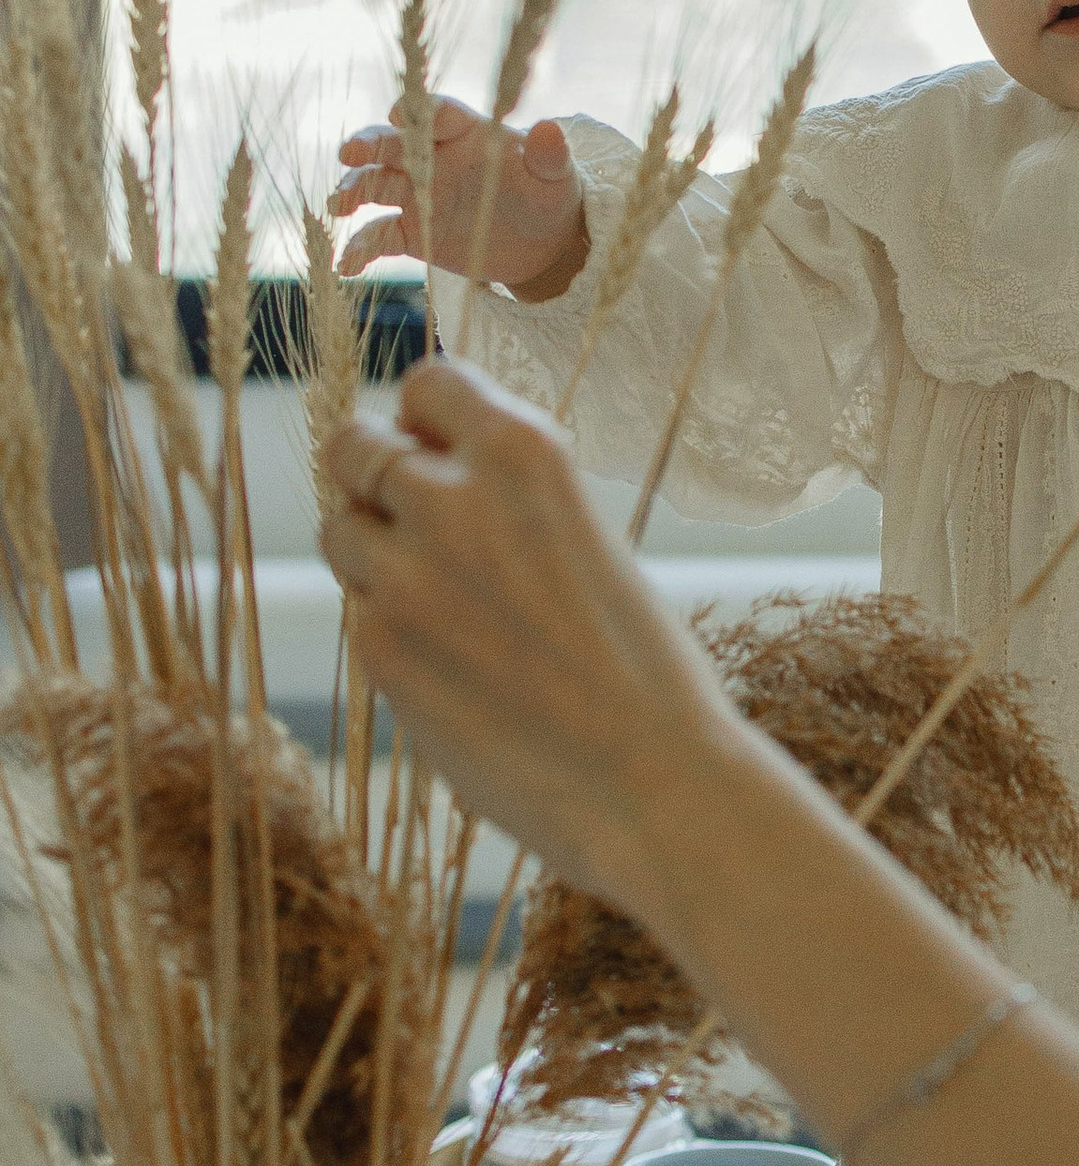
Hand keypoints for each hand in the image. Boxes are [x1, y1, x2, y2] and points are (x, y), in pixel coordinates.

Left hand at [321, 361, 733, 911]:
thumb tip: (419, 470)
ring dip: (375, 553)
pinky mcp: (380, 650)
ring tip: (448, 603)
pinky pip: (359, 612)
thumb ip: (502, 496)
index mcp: (525, 452)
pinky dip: (394, 630)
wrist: (652, 781)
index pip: (427, 385)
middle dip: (376, 476)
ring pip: (340, 531)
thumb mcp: (584, 535)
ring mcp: (405, 575)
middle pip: (352, 447)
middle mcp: (454, 499)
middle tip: (421, 527)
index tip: (440, 452)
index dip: (425, 420)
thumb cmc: (641, 664)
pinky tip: (460, 668)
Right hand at [330, 97, 588, 297]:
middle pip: (394, 145)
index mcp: (466, 133)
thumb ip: (549, 154)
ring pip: (376, 185)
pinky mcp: (411, 232)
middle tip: (350, 152)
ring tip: (339, 205)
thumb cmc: (547, 195)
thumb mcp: (556, 176)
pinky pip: (379, 236)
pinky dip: (361, 248)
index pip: (437, 114)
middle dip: (370, 145)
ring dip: (354, 191)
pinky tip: (347, 264)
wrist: (540, 242)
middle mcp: (433, 158)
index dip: (418, 111)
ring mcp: (417, 194)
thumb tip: (551, 130)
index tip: (401, 114)